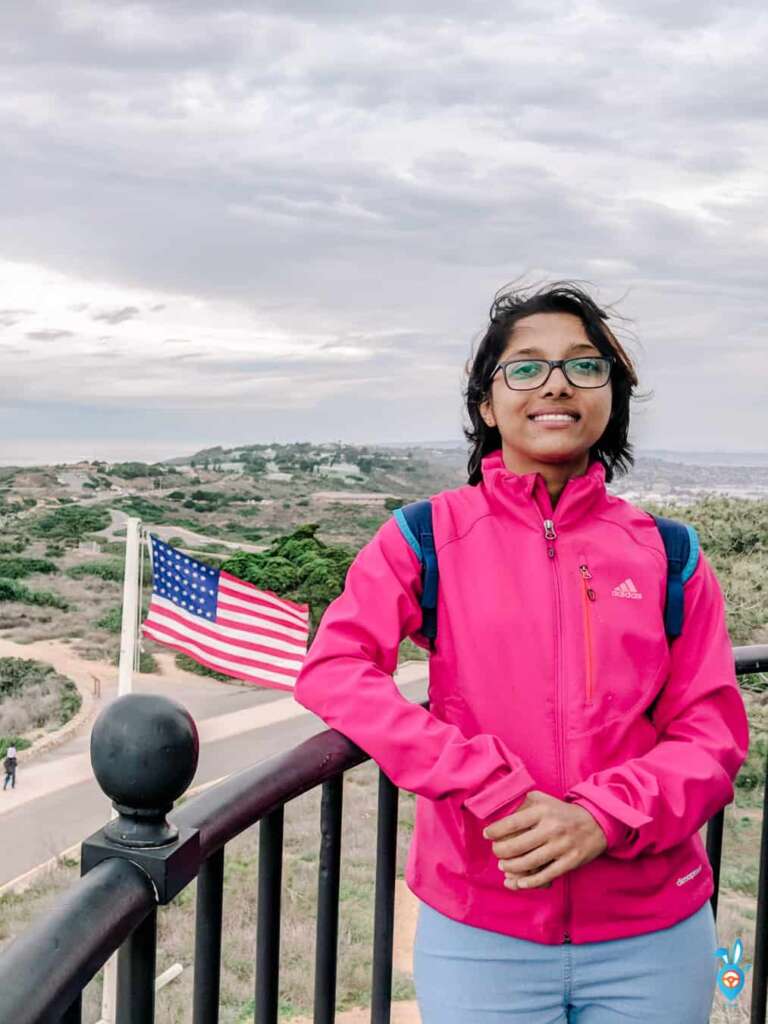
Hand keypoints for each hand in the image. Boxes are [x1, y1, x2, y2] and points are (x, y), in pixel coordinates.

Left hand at [482, 789, 606, 889]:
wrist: (596, 822)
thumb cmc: (561, 812)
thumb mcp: (542, 801)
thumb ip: (522, 807)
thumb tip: (500, 820)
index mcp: (542, 811)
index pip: (511, 823)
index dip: (495, 831)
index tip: (487, 835)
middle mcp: (551, 828)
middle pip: (517, 846)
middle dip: (501, 852)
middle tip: (497, 853)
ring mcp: (562, 846)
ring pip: (529, 863)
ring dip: (511, 868)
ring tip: (504, 866)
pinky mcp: (570, 861)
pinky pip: (546, 875)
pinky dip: (530, 882)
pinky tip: (519, 882)